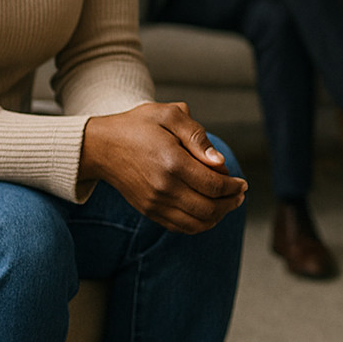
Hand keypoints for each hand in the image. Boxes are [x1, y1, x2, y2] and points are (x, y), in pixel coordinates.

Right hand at [80, 102, 245, 232]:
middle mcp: (164, 188)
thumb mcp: (168, 114)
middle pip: (209, 208)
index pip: (214, 185)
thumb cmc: (137, 126)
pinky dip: (199, 224)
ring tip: (227, 204)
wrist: (100, 146)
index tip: (242, 182)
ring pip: (197, 223)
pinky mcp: (148, 211)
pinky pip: (180, 227)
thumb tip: (219, 162)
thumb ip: (197, 136)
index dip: (234, 187)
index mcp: (172, 162)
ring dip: (218, 216)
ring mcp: (155, 203)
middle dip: (231, 203)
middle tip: (239, 194)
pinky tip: (207, 212)